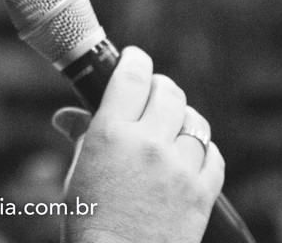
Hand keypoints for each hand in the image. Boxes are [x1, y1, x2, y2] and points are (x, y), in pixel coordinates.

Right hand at [62, 47, 224, 242]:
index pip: (132, 74)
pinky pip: (214, 154)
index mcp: (111, 132)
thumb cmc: (88, 222)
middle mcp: (148, 143)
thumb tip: (66, 117)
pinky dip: (204, 151)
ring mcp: (179, 168)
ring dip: (182, 119)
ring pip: (194, 120)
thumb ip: (80, 136)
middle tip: (152, 95)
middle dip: (159, 88)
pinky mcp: (202, 193)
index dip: (135, 60)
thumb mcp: (77, 175)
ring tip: (172, 128)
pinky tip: (189, 156)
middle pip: (168, 91)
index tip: (134, 58)